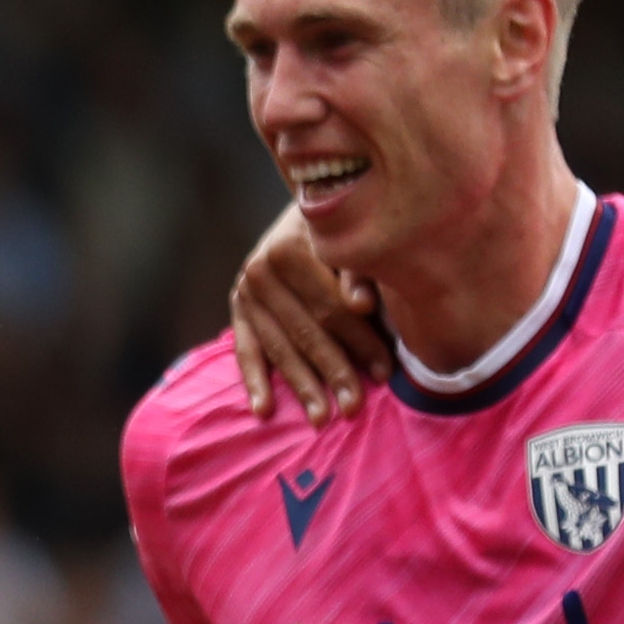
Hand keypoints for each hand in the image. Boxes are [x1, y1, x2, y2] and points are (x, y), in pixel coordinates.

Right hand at [230, 195, 389, 422]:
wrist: (313, 205)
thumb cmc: (347, 229)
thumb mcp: (354, 242)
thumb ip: (359, 272)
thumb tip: (361, 306)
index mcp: (291, 247)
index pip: (331, 306)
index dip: (361, 341)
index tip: (386, 372)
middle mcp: (261, 268)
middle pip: (305, 330)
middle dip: (334, 371)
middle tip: (355, 408)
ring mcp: (245, 290)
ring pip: (279, 346)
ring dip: (301, 386)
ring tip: (322, 419)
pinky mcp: (237, 307)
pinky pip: (246, 350)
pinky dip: (254, 381)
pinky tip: (264, 411)